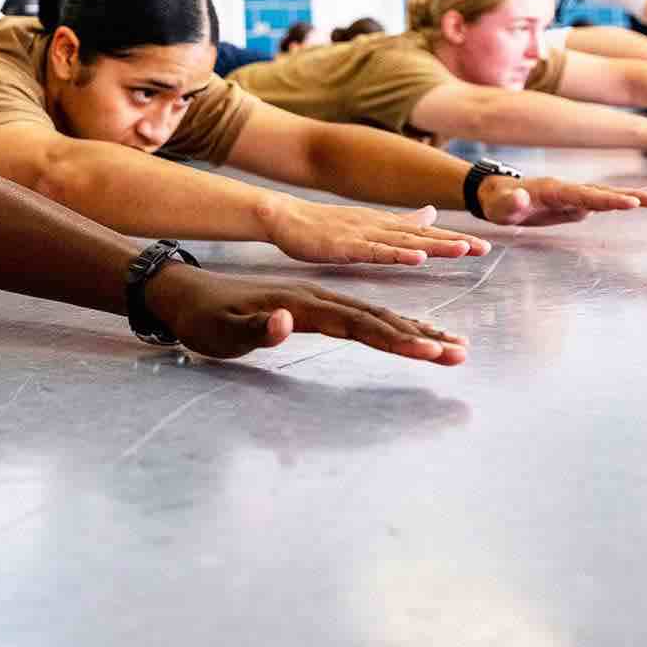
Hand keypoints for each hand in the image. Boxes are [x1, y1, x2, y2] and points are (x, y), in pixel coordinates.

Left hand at [147, 264, 467, 364]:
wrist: (186, 294)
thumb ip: (254, 328)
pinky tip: (413, 332)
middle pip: (377, 317)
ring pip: (375, 316)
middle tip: (460, 353)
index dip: (393, 338)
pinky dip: (392, 325)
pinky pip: (361, 318)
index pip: (356, 323)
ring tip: (454, 345)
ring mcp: (317, 302)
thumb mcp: (220, 330)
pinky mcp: (314, 309)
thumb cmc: (202, 319)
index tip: (428, 351)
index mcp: (301, 303)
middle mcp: (316, 299)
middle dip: (420, 336)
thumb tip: (285, 322)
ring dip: (415, 329)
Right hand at [263, 198, 489, 265]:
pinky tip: (415, 259)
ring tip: (461, 249)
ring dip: (433, 245)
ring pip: (403, 242)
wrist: (285, 217)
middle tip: (483, 249)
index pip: (425, 233)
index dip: (453, 238)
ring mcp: (362, 235)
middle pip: (421, 237)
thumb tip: (432, 214)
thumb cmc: (324, 225)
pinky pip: (374, 252)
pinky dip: (395, 255)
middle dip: (453, 242)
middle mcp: (379, 227)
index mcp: (385, 226)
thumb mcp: (369, 223)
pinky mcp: (344, 246)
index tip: (483, 247)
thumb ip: (402, 222)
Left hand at [477, 175, 646, 226]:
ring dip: (632, 196)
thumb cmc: (497, 203)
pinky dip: (621, 199)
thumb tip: (523, 197)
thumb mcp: (498, 207)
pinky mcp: (574, 202)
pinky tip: (640, 200)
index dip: (606, 200)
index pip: (583, 195)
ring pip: (605, 194)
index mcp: (551, 190)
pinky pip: (601, 200)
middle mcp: (566, 189)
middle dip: (630, 196)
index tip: (630, 203)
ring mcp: (572, 195)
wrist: (495, 194)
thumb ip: (511, 203)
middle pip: (602, 192)